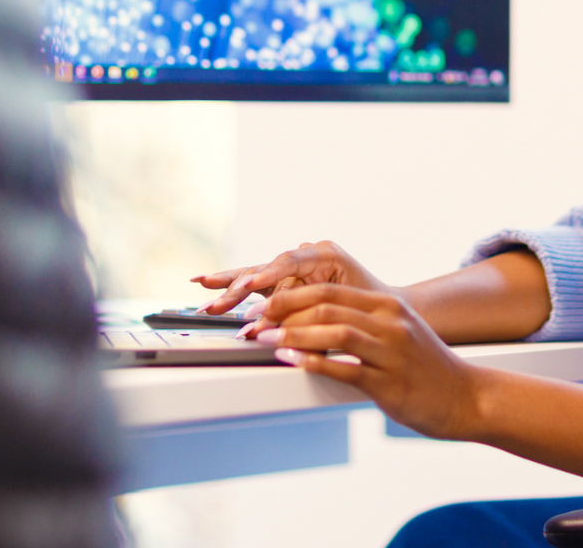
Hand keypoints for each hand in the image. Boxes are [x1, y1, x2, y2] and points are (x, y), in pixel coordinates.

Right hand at [191, 240, 388, 318]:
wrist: (379, 309)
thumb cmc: (367, 307)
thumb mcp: (340, 311)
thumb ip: (303, 316)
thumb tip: (266, 327)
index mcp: (326, 254)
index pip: (290, 261)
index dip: (268, 275)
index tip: (250, 288)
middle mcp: (306, 255)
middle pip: (266, 270)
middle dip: (239, 288)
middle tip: (218, 305)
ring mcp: (292, 267)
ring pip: (255, 275)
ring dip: (228, 288)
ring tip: (203, 294)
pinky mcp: (282, 281)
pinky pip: (254, 282)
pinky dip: (230, 284)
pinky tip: (203, 282)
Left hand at [254, 283, 479, 439]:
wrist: (466, 397)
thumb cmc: (429, 369)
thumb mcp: (401, 333)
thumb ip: (366, 323)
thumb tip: (318, 322)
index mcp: (390, 308)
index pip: (331, 292)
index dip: (292, 297)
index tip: (265, 306)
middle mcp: (391, 324)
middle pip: (328, 306)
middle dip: (284, 312)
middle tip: (257, 322)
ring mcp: (391, 352)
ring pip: (334, 332)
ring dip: (293, 335)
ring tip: (266, 339)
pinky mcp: (390, 382)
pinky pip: (346, 368)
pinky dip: (314, 362)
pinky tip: (293, 361)